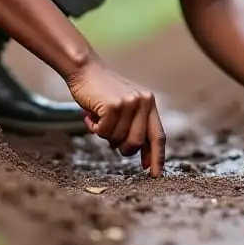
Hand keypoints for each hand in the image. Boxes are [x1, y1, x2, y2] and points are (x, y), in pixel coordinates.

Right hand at [65, 61, 165, 176]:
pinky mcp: (114, 105)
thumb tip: (143, 159)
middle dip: (122, 147)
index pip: (158, 135)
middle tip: (109, 137)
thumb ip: (135, 127)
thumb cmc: (102, 92)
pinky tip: (91, 114)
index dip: (157, 157)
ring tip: (99, 118)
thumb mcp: (125, 107)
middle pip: (136, 143)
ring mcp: (129, 103)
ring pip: (118, 139)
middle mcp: (144, 102)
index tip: (155, 175)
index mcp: (149, 103)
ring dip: (104, 134)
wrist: (85, 70)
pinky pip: (104, 132)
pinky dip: (94, 128)